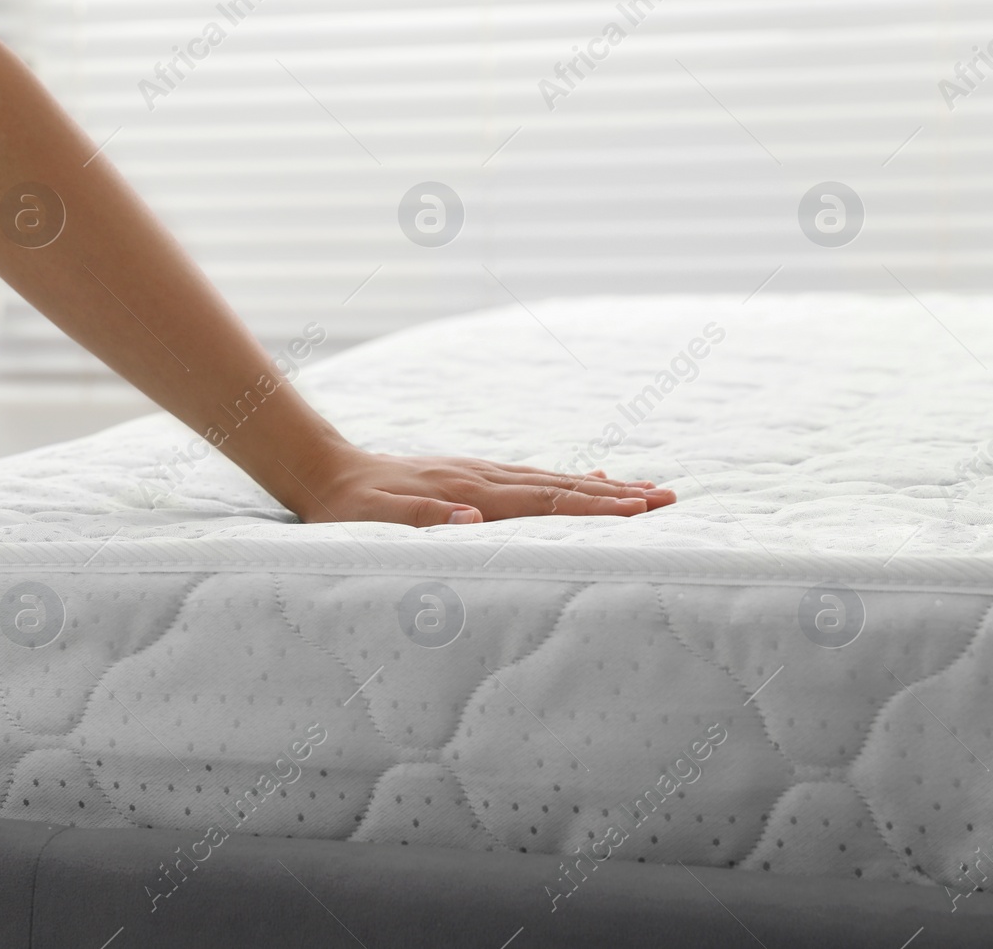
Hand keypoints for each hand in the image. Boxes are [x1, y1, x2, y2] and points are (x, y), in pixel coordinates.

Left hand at [288, 445, 676, 525]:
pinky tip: (589, 481)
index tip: (637, 510)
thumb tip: (472, 517)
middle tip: (667, 498)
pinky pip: (533, 479)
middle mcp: (481, 479)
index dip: (592, 508)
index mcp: (467, 494)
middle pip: (560, 487)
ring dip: (600, 487)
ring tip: (646, 490)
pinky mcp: (471, 475)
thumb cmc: (348, 508)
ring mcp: (479, 473)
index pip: (543, 503)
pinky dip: (568, 481)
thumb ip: (419, 519)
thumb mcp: (372, 521)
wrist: (325, 471)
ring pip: (552, 480)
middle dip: (616, 495)